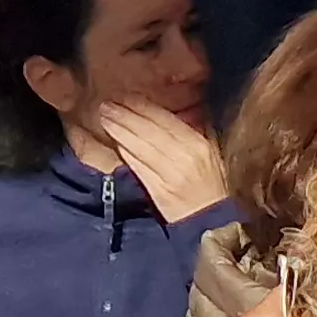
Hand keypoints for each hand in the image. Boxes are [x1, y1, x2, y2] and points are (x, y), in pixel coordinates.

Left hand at [95, 100, 231, 222]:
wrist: (211, 220)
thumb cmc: (211, 185)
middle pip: (147, 130)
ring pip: (139, 146)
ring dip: (119, 130)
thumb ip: (194, 131)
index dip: (141, 106)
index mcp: (197, 143)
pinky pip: (137, 166)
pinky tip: (115, 142)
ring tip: (105, 118)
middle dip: (124, 115)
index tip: (126, 96)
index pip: (164, 118)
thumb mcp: (210, 152)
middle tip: (106, 105)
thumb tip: (172, 111)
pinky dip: (125, 152)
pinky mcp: (159, 191)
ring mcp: (170, 174)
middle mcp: (184, 156)